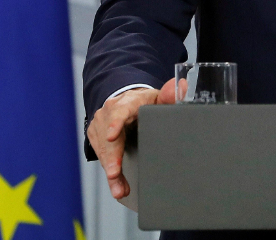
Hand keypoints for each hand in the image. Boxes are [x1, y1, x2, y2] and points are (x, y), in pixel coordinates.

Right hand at [86, 79, 176, 198]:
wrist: (126, 101)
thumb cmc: (145, 102)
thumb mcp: (159, 98)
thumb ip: (171, 95)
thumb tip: (181, 86)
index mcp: (127, 102)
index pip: (120, 111)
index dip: (115, 123)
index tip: (111, 136)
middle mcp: (109, 111)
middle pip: (109, 137)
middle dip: (112, 159)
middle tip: (115, 176)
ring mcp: (100, 123)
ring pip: (103, 150)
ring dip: (112, 171)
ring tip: (120, 189)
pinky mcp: (94, 135)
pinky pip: (101, 155)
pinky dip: (110, 171)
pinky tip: (117, 184)